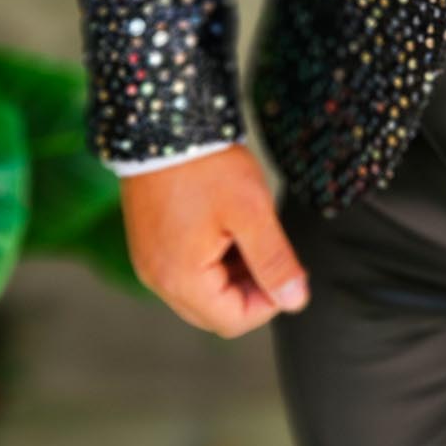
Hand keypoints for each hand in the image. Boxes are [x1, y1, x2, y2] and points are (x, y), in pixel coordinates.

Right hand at [119, 143, 308, 336]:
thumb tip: (296, 302)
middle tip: (272, 249)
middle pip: (215, 312)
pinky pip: (186, 270)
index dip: (268, 303)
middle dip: (250, 289)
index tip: (289, 269)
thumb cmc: (208, 166)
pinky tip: (229, 227)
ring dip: (233, 274)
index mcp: (181, 279)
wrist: (164, 124)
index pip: (233, 321)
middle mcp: (158, 279)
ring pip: (202, 292)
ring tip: (251, 231)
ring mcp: (150, 262)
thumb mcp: (252, 212)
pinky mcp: (150, 244)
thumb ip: (274, 262)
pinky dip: (213, 260)